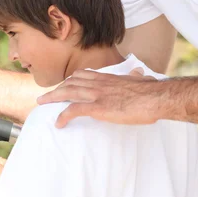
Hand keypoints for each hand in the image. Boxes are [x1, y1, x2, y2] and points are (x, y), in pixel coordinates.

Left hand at [37, 67, 159, 127]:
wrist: (155, 97)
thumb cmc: (151, 91)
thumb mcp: (141, 80)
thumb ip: (136, 77)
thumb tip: (139, 73)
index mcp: (108, 78)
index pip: (83, 75)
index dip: (70, 80)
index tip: (63, 85)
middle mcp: (99, 83)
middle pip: (71, 82)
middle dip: (56, 89)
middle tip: (46, 96)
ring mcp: (97, 95)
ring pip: (68, 92)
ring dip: (53, 98)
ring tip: (42, 104)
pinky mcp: (98, 108)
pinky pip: (74, 110)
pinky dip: (63, 116)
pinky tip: (58, 123)